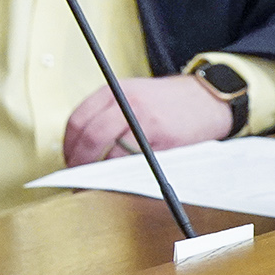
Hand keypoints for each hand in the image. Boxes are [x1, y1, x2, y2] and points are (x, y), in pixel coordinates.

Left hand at [63, 75, 232, 165]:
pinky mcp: (163, 138)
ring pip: (112, 152)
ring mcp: (145, 120)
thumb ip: (105, 114)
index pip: (78, 120)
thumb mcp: (130, 95)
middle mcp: (126, 103)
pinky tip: (120, 180)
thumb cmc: (166, 102)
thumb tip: (80, 147)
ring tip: (96, 182)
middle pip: (91, 137)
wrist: (206, 98)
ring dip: (100, 173)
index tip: (68, 159)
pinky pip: (136, 161)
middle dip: (80, 162)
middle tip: (78, 176)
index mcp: (113, 91)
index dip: (68, 145)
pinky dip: (123, 174)